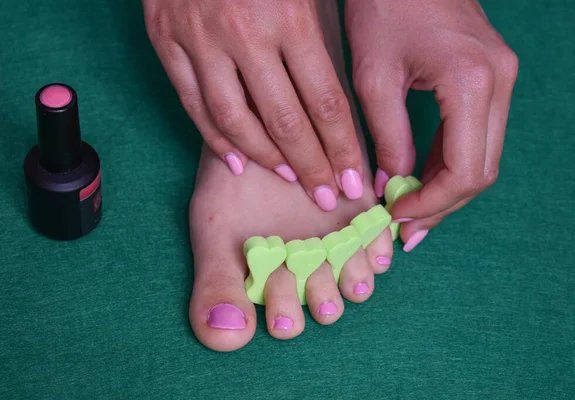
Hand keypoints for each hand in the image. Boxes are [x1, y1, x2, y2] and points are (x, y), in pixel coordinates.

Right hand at [143, 0, 364, 210]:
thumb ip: (321, 38)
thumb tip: (339, 104)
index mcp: (290, 16)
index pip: (324, 102)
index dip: (342, 147)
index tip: (355, 179)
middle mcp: (243, 33)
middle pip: (284, 122)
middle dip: (311, 166)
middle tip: (328, 197)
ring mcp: (199, 39)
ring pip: (233, 121)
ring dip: (264, 158)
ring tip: (288, 178)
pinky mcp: (164, 40)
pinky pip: (191, 103)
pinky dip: (214, 139)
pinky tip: (238, 161)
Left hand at [345, 0, 517, 247]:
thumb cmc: (384, 8)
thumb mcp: (374, 80)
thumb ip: (387, 140)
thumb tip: (389, 187)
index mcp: (473, 84)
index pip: (466, 171)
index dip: (431, 204)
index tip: (397, 216)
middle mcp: (499, 83)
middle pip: (482, 171)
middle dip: (442, 205)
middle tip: (406, 226)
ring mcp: (502, 78)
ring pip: (484, 156)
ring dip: (447, 187)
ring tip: (410, 208)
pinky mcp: (492, 76)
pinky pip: (477, 135)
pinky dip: (450, 162)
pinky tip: (421, 177)